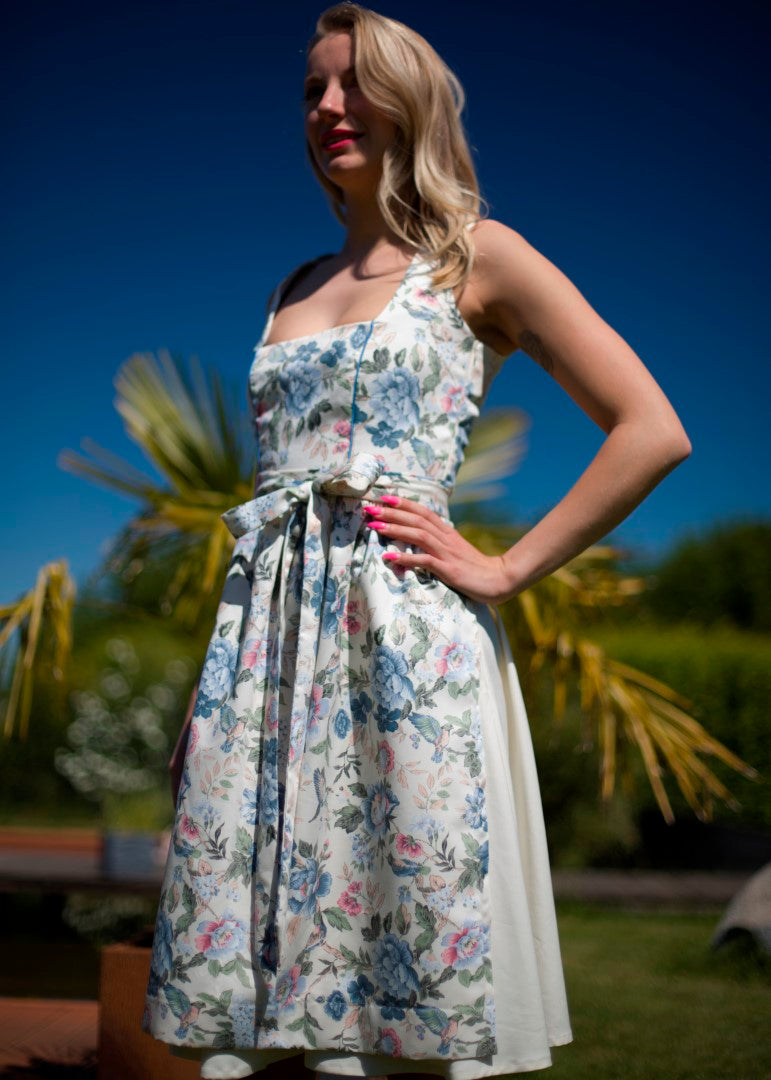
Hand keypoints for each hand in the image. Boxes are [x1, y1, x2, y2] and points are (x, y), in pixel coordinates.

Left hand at [363, 495, 512, 605]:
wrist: (498, 580)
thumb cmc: (474, 567)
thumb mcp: (455, 550)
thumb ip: (439, 542)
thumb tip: (419, 537)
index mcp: (447, 532)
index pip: (423, 512)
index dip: (404, 503)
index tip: (384, 497)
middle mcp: (446, 538)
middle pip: (416, 519)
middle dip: (391, 513)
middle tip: (370, 508)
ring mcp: (447, 553)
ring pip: (418, 535)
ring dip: (395, 529)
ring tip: (374, 526)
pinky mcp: (448, 569)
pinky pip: (425, 560)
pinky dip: (406, 557)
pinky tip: (389, 557)